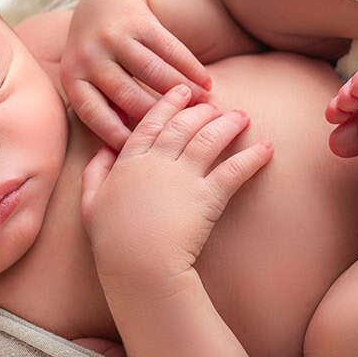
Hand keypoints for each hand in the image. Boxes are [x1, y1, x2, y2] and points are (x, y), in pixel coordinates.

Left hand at [61, 0, 212, 148]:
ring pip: (153, 73)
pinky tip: (207, 82)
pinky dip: (191, 68)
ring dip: (184, 91)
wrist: (102, 3)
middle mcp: (89, 57)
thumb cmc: (99, 57)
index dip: (120, 137)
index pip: (96, 116)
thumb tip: (135, 146)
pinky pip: (170, 49)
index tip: (147, 156)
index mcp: (74, 79)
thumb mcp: (89, 81)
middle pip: (129, 97)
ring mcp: (112, 37)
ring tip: (205, 106)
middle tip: (189, 132)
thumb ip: (105, 109)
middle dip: (163, 117)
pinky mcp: (137, 21)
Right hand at [78, 85, 271, 283]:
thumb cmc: (112, 241)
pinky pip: (234, 169)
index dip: (168, 104)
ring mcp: (184, 177)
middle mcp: (158, 162)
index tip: (181, 91)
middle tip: (215, 103)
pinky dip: (252, 157)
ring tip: (243, 117)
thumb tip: (103, 150)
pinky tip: (267, 149)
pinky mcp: (208, 196)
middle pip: (184, 125)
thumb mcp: (91, 203)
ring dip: (229, 124)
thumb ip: (95, 173)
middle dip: (201, 110)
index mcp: (130, 161)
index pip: (151, 123)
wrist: (138, 265)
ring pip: (209, 139)